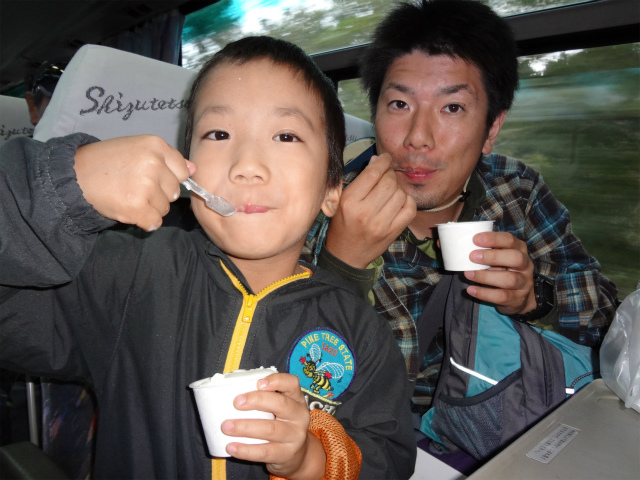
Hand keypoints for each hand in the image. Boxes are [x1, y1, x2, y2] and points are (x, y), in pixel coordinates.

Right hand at [74, 135, 193, 230]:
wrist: (75, 175)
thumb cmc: (108, 161)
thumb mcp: (138, 148)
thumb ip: (168, 158)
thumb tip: (193, 169)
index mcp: (155, 145)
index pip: (183, 170)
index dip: (168, 177)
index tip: (151, 176)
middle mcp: (153, 164)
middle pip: (174, 191)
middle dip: (158, 193)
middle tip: (134, 186)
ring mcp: (145, 186)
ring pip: (164, 208)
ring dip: (149, 207)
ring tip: (128, 195)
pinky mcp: (136, 207)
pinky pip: (154, 222)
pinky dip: (144, 221)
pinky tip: (130, 210)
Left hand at [222, 373, 324, 479]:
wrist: (297, 455)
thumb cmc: (281, 424)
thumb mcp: (281, 409)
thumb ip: (265, 399)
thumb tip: (231, 393)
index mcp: (296, 399)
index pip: (291, 383)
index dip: (276, 381)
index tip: (258, 383)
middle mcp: (299, 415)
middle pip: (281, 404)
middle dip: (257, 401)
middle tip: (236, 402)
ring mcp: (295, 436)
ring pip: (270, 429)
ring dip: (245, 427)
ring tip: (226, 427)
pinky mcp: (286, 454)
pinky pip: (264, 452)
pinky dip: (246, 450)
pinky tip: (231, 447)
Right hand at [325, 153, 415, 267]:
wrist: (346, 256)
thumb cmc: (343, 225)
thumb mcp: (343, 201)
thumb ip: (360, 180)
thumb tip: (378, 160)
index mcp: (349, 201)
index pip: (373, 173)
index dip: (383, 162)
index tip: (385, 158)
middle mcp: (365, 212)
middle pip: (389, 182)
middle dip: (390, 175)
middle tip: (387, 177)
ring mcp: (381, 224)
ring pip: (401, 194)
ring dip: (398, 189)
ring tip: (390, 192)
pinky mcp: (393, 232)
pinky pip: (410, 208)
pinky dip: (407, 201)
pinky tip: (399, 202)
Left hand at [463, 231, 536, 315]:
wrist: (519, 296)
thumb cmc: (504, 270)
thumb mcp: (500, 258)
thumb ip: (488, 251)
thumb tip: (465, 247)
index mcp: (520, 250)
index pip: (510, 240)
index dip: (493, 239)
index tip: (475, 239)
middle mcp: (526, 265)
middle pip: (515, 258)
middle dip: (493, 256)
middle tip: (472, 256)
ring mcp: (524, 283)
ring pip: (509, 279)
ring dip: (486, 276)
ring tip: (468, 274)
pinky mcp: (518, 299)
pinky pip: (502, 296)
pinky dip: (484, 293)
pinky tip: (471, 289)